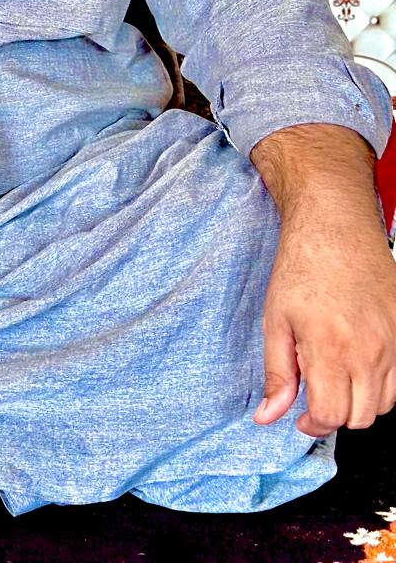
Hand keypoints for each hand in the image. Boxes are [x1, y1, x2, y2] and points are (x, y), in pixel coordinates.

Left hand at [253, 221, 395, 436]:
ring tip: (335, 374)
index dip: (311, 424)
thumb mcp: (275, 320)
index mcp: (330, 348)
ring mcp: (392, 342)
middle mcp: (369, 350)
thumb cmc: (302, 267)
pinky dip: (378, 382)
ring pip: (384, 403)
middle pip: (360, 417)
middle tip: (315, 392)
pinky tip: (355, 361)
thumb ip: (277, 373)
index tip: (301, 416)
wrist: (335, 228)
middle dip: (334, 414)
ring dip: (358, 401)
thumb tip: (268, 415)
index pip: (330, 416)